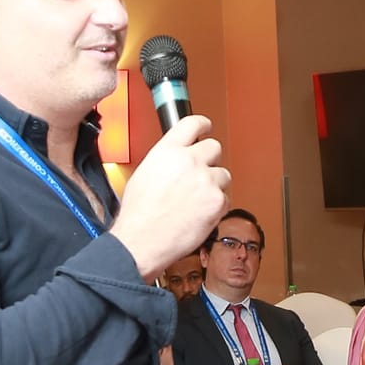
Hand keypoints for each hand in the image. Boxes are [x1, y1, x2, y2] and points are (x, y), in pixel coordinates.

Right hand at [109, 115, 228, 279]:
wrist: (142, 241)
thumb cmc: (138, 215)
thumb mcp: (144, 174)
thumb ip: (165, 160)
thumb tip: (176, 159)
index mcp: (168, 151)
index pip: (193, 123)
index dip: (203, 125)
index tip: (206, 128)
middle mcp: (189, 161)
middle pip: (214, 147)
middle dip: (209, 160)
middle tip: (201, 173)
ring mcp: (206, 180)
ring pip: (223, 174)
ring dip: (214, 184)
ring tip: (196, 200)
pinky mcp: (217, 201)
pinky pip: (226, 198)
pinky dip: (217, 206)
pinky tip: (200, 213)